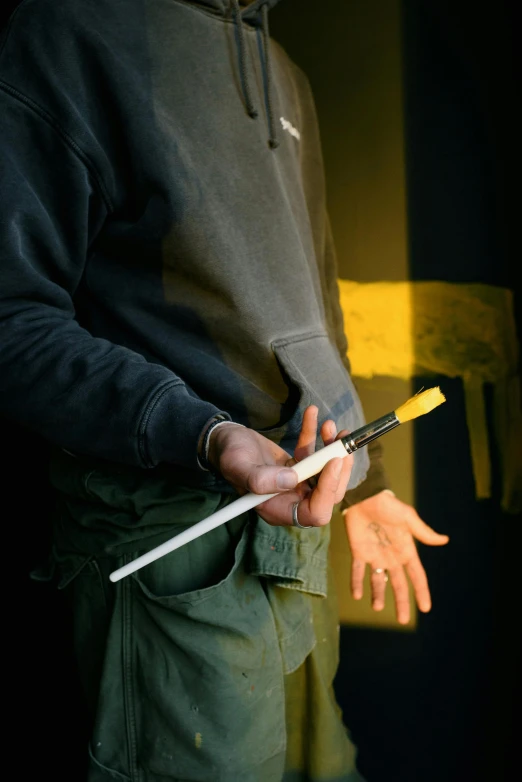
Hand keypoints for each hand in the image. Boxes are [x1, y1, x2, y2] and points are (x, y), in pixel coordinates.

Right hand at [208, 405, 352, 527]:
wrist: (224, 441)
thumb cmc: (228, 456)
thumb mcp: (239, 466)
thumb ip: (260, 479)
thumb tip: (292, 480)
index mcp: (279, 509)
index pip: (315, 512)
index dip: (329, 490)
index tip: (334, 460)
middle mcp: (291, 501)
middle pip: (328, 493)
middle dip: (338, 467)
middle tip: (341, 442)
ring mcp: (295, 485)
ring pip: (326, 473)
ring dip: (332, 449)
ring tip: (330, 425)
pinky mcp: (296, 468)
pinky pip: (313, 455)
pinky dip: (316, 436)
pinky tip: (312, 414)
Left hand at [342, 490, 448, 624]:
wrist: (365, 496)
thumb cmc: (388, 505)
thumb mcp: (408, 518)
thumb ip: (423, 532)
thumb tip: (445, 541)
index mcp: (406, 550)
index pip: (416, 576)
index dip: (421, 591)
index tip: (426, 608)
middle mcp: (391, 557)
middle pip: (398, 584)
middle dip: (401, 602)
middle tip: (403, 621)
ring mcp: (375, 556)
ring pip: (377, 581)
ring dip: (377, 595)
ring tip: (377, 607)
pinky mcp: (359, 552)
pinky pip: (357, 571)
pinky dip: (356, 583)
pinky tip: (356, 595)